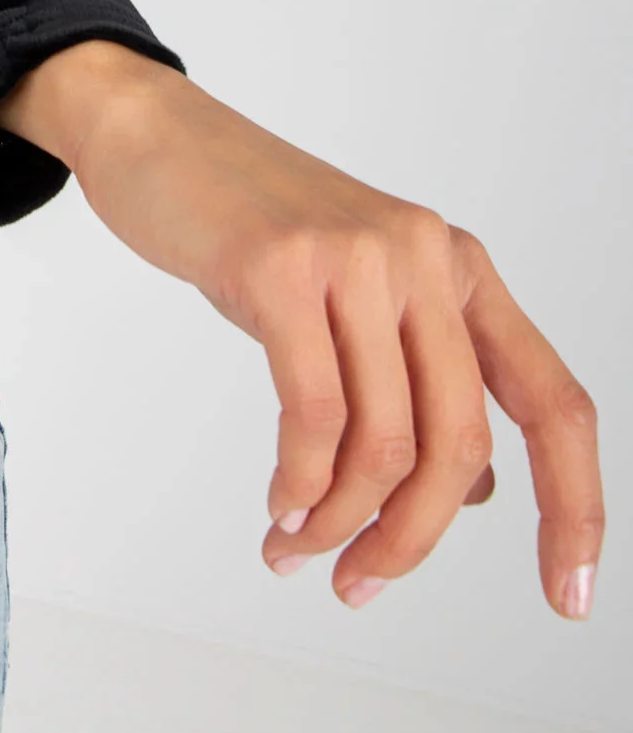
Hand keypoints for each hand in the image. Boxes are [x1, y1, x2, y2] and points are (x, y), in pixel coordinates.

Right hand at [0, 42, 602, 619]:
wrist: (157, 135)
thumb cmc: (249, 224)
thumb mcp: (355, 295)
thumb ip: (418, 378)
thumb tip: (473, 493)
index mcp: (460, 269)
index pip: (555, 402)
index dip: (575, 507)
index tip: (568, 596)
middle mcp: (426, 257)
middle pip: (459, 445)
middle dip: (411, 539)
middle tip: (359, 585)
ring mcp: (356, 258)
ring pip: (384, 441)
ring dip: (339, 522)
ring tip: (295, 548)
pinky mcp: (280, 268)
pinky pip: (312, 412)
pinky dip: (299, 482)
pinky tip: (278, 507)